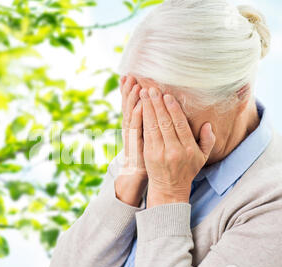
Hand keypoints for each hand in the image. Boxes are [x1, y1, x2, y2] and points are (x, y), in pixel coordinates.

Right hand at [114, 76, 147, 206]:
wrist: (137, 176)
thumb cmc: (148, 155)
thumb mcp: (149, 136)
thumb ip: (152, 122)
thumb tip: (151, 107)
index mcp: (136, 124)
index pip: (134, 103)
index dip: (132, 91)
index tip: (132, 76)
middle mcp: (132, 128)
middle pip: (129, 105)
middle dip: (129, 90)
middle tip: (129, 74)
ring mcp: (131, 137)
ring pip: (129, 114)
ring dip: (130, 99)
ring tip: (131, 83)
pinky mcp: (133, 147)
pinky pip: (134, 130)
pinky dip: (137, 117)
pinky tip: (140, 106)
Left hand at [141, 87, 215, 207]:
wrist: (169, 188)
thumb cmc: (187, 169)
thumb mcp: (202, 157)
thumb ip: (208, 140)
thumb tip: (208, 124)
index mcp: (188, 149)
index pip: (180, 125)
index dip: (173, 110)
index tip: (168, 96)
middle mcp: (173, 150)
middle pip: (164, 123)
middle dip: (157, 104)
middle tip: (152, 89)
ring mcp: (159, 152)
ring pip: (153, 126)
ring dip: (148, 108)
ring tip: (144, 94)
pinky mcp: (148, 154)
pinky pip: (145, 133)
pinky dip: (142, 119)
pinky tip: (140, 108)